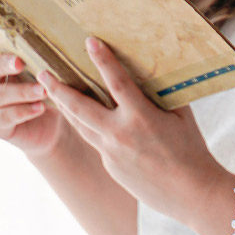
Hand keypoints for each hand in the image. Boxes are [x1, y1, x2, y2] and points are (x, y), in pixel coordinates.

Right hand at [0, 8, 68, 158]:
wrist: (54, 128)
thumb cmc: (49, 92)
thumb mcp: (46, 72)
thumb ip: (43, 56)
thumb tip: (62, 28)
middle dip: (3, 63)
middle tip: (20, 62)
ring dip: (22, 92)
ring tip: (43, 91)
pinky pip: (6, 116)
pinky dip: (24, 111)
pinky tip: (40, 108)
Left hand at [37, 35, 230, 222]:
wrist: (192, 193)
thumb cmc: (192, 151)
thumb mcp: (181, 118)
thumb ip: (161, 97)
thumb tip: (151, 76)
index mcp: (141, 117)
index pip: (116, 81)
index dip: (103, 59)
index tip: (90, 41)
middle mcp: (119, 134)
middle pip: (78, 106)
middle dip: (57, 88)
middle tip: (42, 74)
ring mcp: (111, 153)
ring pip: (80, 125)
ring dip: (65, 108)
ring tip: (53, 94)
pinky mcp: (110, 167)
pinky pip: (97, 143)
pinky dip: (92, 130)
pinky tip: (90, 123)